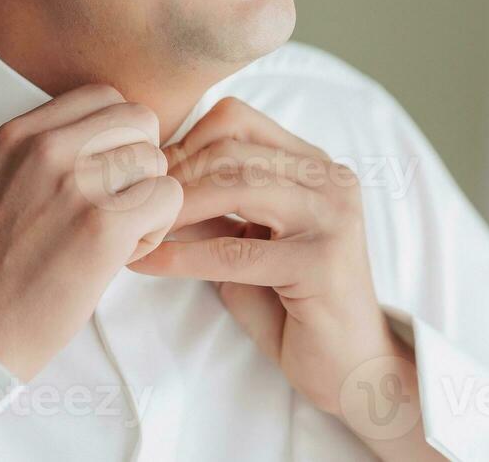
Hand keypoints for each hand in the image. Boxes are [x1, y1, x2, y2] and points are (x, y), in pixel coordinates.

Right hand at [0, 83, 182, 380]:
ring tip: (117, 233)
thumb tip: (114, 141)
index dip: (119, 132)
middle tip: (119, 201)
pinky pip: (166, 198)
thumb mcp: (2, 181)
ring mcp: (75, 183)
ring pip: (156, 160)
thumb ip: (49, 152)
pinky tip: (123, 252)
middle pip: (138, 119)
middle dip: (141, 159)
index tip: (108, 168)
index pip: (102, 96)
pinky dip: (156, 229)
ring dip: (148, 198)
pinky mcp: (103, 225)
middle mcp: (45, 148)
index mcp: (17, 134)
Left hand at [127, 97, 418, 437]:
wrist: (354, 368)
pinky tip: (149, 262)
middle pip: (230, 147)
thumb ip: (214, 208)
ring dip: (176, 208)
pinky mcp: (322, 262)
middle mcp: (331, 180)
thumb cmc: (296, 305)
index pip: (236, 119)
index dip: (184, 142)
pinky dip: (182, 255)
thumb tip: (149, 180)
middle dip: (173, 174)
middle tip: (134, 205)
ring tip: (139, 230)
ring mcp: (333, 217)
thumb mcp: (250, 243)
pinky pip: (234, 251)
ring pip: (234, 187)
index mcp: (316, 165)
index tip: (149, 179)